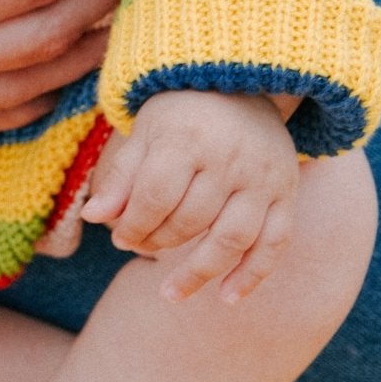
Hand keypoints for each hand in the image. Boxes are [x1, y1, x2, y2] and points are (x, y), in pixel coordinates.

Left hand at [80, 90, 299, 301]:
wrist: (241, 84)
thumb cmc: (182, 113)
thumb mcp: (146, 134)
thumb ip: (122, 176)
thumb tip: (93, 218)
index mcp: (188, 137)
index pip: (155, 196)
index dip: (133, 225)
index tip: (119, 238)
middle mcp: (230, 158)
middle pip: (191, 220)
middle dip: (158, 242)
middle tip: (140, 247)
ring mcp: (263, 178)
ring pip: (231, 239)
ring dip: (199, 273)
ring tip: (171, 294)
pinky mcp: (287, 193)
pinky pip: (275, 243)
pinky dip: (253, 275)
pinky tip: (227, 297)